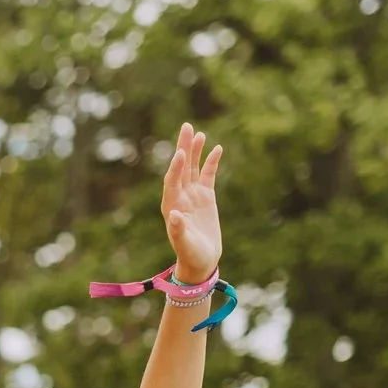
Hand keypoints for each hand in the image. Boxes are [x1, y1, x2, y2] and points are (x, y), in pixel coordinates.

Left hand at [159, 122, 224, 284]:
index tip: (180, 153)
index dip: (175, 167)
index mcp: (170, 206)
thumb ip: (178, 230)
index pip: (172, 181)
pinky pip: (208, 175)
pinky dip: (211, 162)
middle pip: (181, 168)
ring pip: (193, 168)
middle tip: (186, 127)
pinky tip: (216, 148)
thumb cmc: (191, 255)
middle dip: (183, 148)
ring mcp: (193, 195)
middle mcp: (180, 197)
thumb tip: (173, 214)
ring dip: (195, 151)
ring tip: (199, 133)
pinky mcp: (206, 196)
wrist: (201, 260)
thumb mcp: (184, 244)